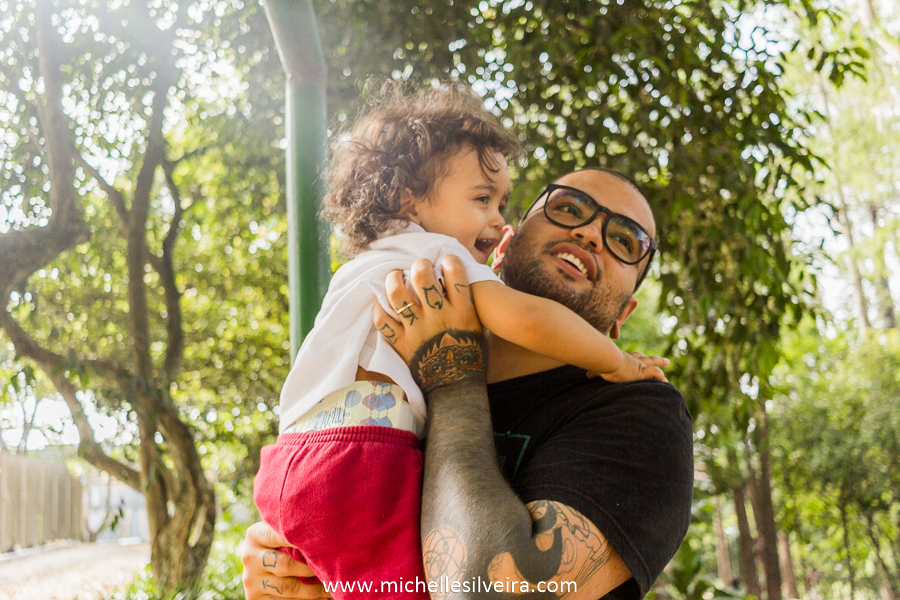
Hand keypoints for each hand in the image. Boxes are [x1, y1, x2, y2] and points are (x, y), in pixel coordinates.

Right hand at [241, 522, 331, 599]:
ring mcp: (251, 581)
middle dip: (312, 567)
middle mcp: (249, 557)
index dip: (305, 538)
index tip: (325, 541)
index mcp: (254, 534)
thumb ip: (294, 531)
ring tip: (333, 583)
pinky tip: (322, 595)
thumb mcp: (282, 532)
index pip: (282, 534)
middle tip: (334, 565)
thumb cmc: (283, 543)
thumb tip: (327, 530)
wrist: (263, 565)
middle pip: (287, 564)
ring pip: (290, 587)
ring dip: (315, 588)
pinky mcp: (256, 599)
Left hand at [372, 255, 486, 393]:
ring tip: (395, 275)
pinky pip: (383, 321)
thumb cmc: (470, 353)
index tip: (445, 261)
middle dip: (419, 265)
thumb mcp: (476, 324)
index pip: (455, 273)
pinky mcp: (402, 344)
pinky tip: (382, 302)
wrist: (457, 386)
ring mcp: (418, 330)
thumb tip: (454, 279)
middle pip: (423, 278)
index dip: (449, 261)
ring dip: (393, 279)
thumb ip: (465, 302)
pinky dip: (379, 308)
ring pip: (398, 295)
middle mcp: (439, 317)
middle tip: (418, 267)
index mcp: (463, 311)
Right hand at [590, 351, 668, 382]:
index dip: (639, 357)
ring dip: (661, 372)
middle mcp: (633, 360)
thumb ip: (594, 371)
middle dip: (656, 360)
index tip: (642, 357)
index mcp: (625, 357)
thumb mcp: (598, 366)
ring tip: (668, 379)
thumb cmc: (600, 359)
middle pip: (648, 359)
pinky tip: (665, 383)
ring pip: (654, 366)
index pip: (635, 356)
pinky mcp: (641, 372)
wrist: (605, 358)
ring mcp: (638, 365)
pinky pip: (655, 374)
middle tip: (666, 361)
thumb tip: (586, 376)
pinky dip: (660, 378)